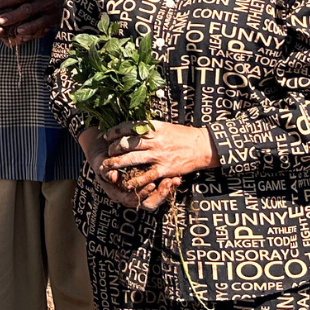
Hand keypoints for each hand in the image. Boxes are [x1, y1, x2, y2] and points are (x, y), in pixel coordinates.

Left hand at [78, 125, 195, 208]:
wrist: (202, 146)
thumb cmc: (184, 135)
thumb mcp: (165, 126)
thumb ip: (150, 128)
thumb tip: (134, 128)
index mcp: (154, 128)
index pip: (128, 127)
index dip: (115, 131)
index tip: (107, 135)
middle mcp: (154, 140)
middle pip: (126, 143)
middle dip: (113, 148)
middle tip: (107, 152)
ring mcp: (158, 155)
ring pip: (132, 158)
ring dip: (117, 163)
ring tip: (108, 166)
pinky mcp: (164, 168)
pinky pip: (145, 175)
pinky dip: (135, 180)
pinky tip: (126, 183)